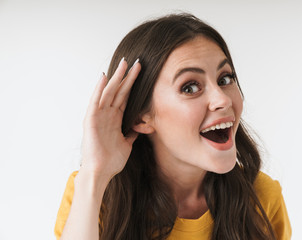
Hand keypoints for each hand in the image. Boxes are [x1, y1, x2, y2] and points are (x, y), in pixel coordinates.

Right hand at [79, 58, 140, 182]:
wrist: (101, 173)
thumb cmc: (112, 160)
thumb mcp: (127, 144)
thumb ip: (131, 134)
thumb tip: (139, 128)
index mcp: (116, 119)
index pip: (126, 97)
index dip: (133, 85)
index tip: (141, 72)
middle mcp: (107, 114)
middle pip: (119, 91)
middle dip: (127, 76)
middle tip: (136, 62)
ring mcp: (99, 116)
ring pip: (109, 92)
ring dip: (116, 78)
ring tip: (124, 64)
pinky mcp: (91, 120)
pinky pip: (95, 101)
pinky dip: (99, 89)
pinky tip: (104, 77)